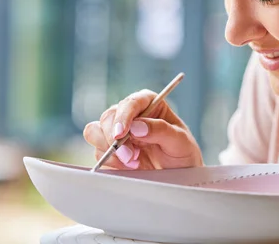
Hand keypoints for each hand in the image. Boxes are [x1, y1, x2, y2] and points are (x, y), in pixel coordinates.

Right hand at [83, 89, 203, 169]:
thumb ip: (161, 131)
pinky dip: (112, 162)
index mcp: (148, 104)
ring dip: (111, 151)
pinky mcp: (111, 150)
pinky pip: (98, 153)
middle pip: (107, 117)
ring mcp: (118, 132)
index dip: (122, 117)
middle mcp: (130, 115)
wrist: (179, 175)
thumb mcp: (180, 141)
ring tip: (134, 161)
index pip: (130, 103)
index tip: (121, 134)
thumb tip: (137, 126)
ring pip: (95, 133)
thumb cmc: (183, 153)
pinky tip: (130, 167)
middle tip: (131, 157)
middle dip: (114, 139)